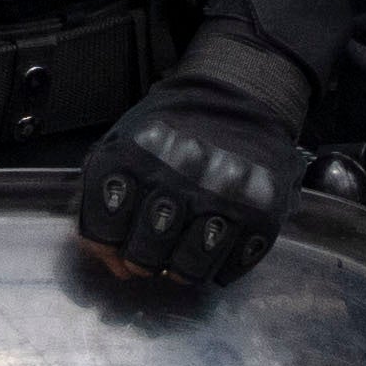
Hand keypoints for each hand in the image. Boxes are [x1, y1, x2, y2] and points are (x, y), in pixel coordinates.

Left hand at [67, 52, 316, 297]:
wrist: (243, 96)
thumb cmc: (175, 128)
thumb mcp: (123, 141)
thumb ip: (102, 198)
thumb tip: (112, 263)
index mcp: (140, 151)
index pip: (105, 226)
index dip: (107, 243)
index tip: (117, 239)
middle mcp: (184, 171)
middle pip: (146, 254)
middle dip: (143, 259)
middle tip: (152, 249)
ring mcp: (227, 192)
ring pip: (189, 269)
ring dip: (182, 268)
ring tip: (184, 248)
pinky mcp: (263, 210)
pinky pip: (230, 266)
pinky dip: (220, 265)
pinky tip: (216, 241)